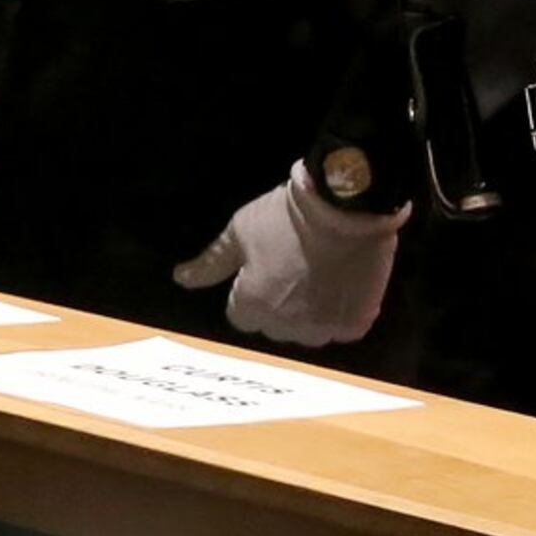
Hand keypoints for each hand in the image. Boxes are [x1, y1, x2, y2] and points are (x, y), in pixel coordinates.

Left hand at [168, 163, 406, 346]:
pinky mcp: (354, 324)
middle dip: (280, 304)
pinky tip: (343, 285)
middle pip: (275, 325)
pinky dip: (341, 312)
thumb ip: (212, 262)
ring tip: (321, 276)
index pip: (241, 315)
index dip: (251, 290)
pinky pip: (341, 329)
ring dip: (311, 312)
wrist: (346, 204)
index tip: (268, 267)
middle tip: (295, 268)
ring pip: (308, 331)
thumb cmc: (287, 215)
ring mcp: (322, 328)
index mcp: (252, 305)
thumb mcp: (240, 230)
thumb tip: (181, 278)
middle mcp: (285, 326)